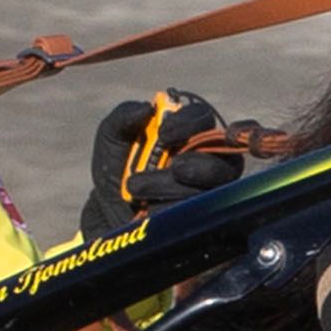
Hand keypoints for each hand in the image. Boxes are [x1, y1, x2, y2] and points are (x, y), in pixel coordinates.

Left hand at [82, 89, 254, 237]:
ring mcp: (210, 194)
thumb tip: (147, 108)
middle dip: (198, 164)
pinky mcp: (205, 221)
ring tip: (136, 190)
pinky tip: (148, 211)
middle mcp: (208, 160)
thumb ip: (124, 117)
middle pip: (222, 159)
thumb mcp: (112, 137)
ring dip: (174, 189)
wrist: (108, 211)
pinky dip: (172, 211)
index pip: (203, 118)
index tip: (163, 134)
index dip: (189, 123)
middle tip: (174, 167)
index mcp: (189, 133)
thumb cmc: (117, 168)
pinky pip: (200, 217)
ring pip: (210, 191)